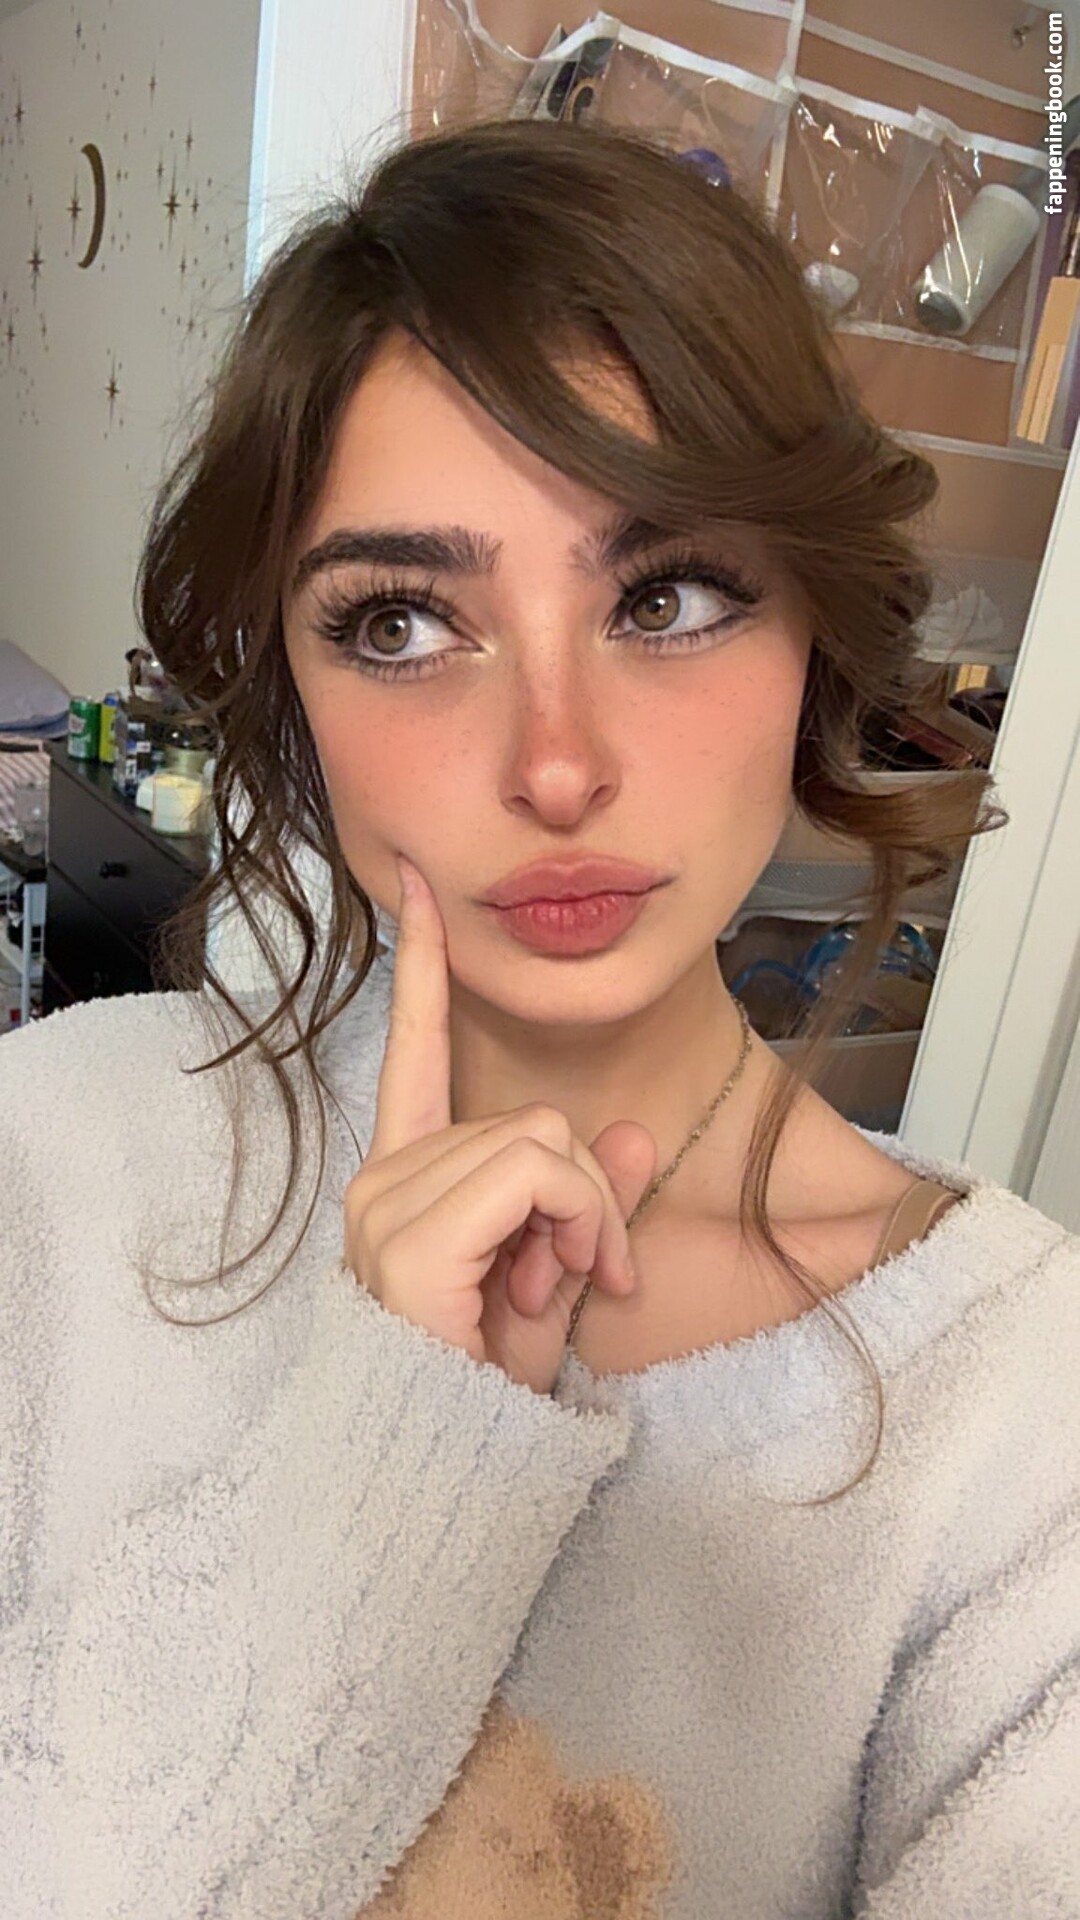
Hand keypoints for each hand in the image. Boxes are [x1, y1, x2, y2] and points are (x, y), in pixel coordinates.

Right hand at [343, 855, 657, 1393]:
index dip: (423, 965)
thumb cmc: (489, 1398)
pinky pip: (536, 1171)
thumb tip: (640, 1132)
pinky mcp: (412, 1234)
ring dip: (584, 1217)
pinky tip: (557, 1282)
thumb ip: (592, 1205)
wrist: (445, 1484)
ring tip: (558, 1290)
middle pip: (531, 1118)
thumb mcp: (561, 1285)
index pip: (414, 1050)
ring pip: (543, 1141)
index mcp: (408, 1180)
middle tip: (579, 1275)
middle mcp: (383, 1180)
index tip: (419, 883)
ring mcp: (388, 1204)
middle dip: (585, 1195)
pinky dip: (576, 1220)